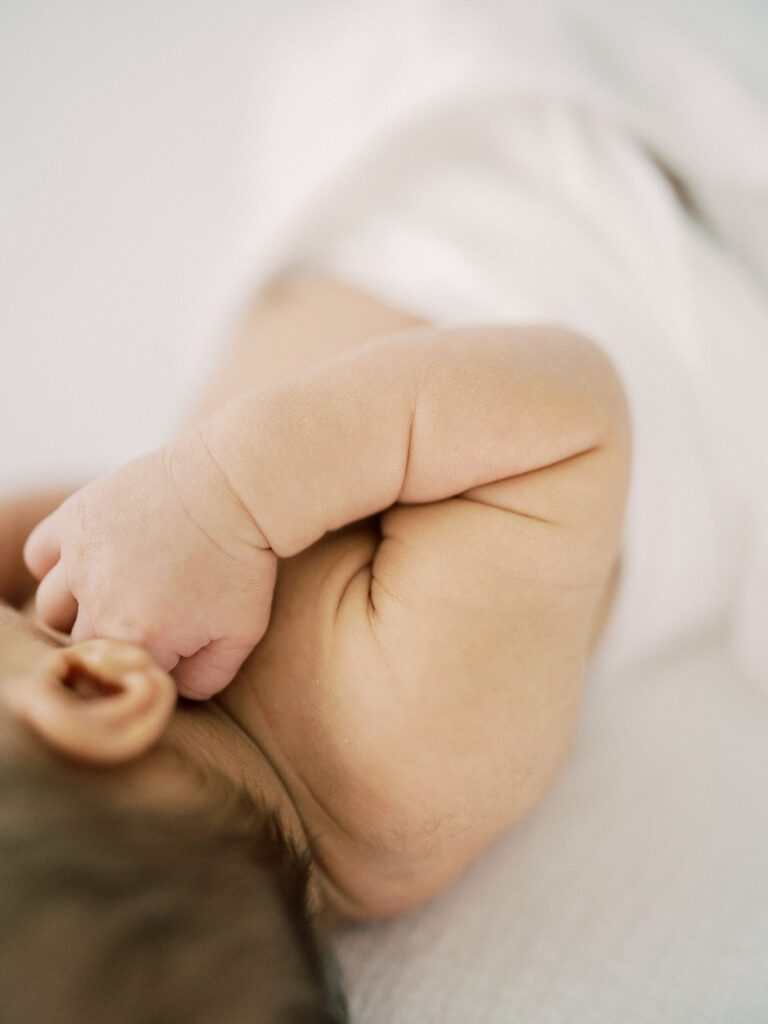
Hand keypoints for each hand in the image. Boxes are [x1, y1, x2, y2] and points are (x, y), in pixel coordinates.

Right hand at [22, 433, 276, 698]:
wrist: (235, 488)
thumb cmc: (243, 563)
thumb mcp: (241, 634)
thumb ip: (205, 679)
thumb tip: (172, 688)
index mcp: (140, 640)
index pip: (119, 677)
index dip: (145, 665)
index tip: (169, 645)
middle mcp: (99, 604)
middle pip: (81, 646)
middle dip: (111, 640)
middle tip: (145, 617)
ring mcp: (80, 560)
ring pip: (51, 609)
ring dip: (77, 609)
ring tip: (116, 593)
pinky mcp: (74, 519)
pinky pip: (39, 556)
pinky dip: (54, 564)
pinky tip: (87, 563)